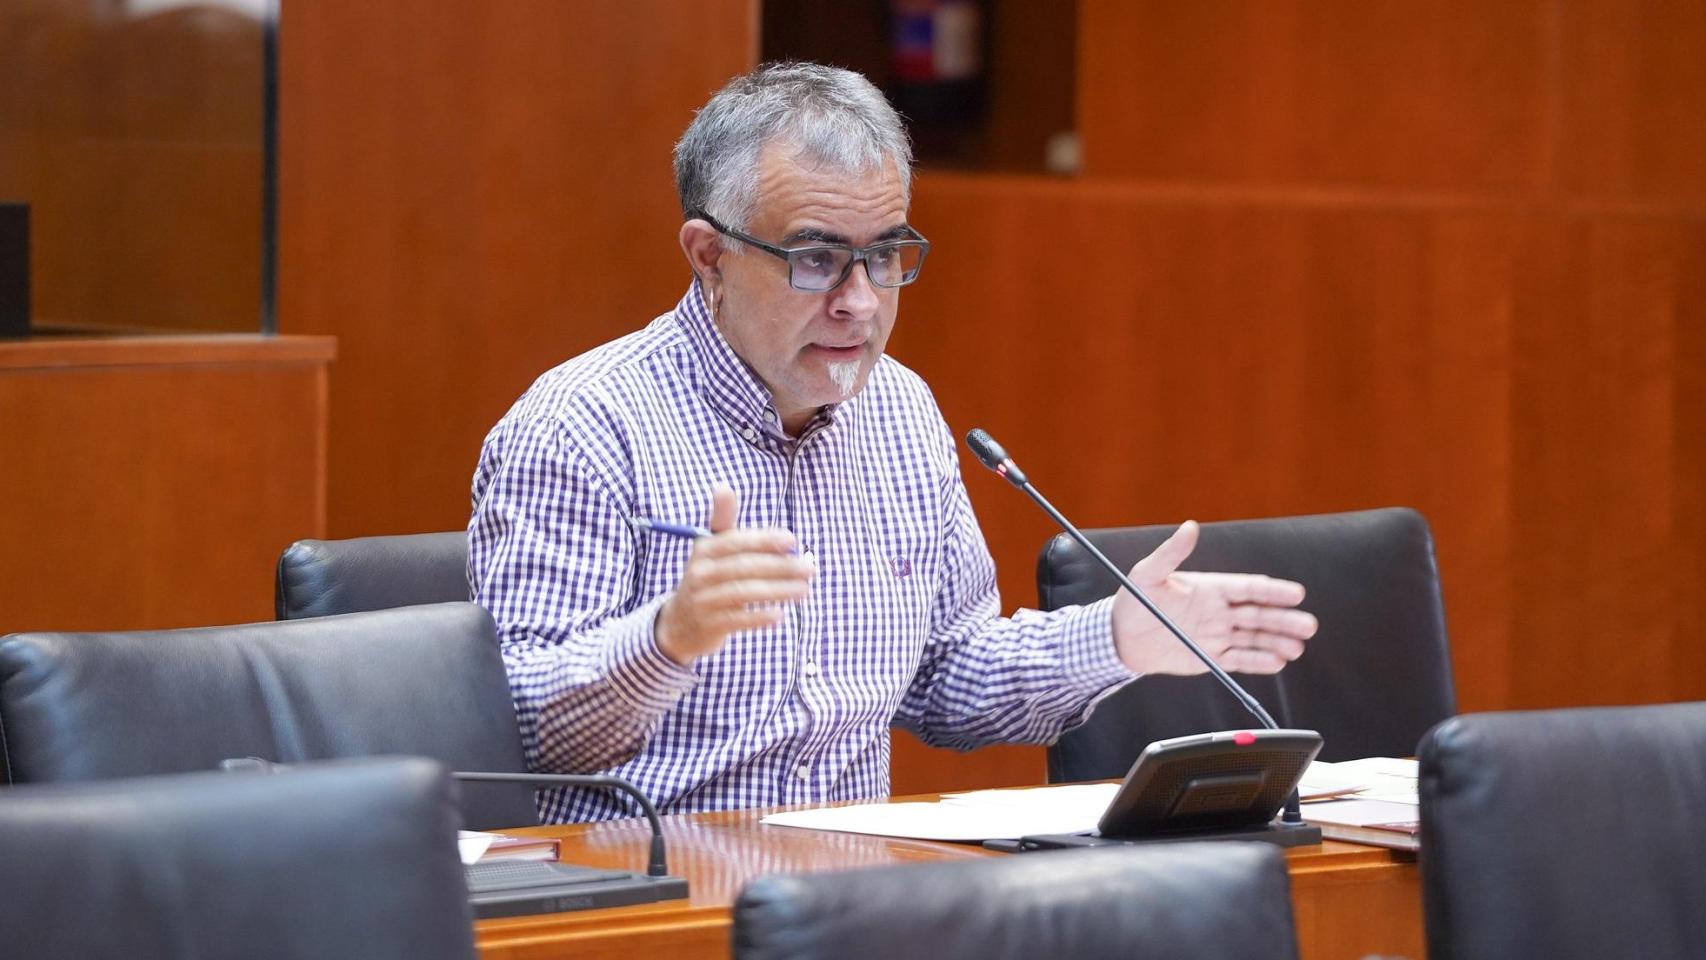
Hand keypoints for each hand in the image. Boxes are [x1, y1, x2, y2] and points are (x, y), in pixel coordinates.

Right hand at [654, 484, 813, 665]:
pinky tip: (781, 614)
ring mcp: (703, 600)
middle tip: (809, 568)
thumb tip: (722, 486)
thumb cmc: (707, 577)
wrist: (679, 623)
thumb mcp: (710, 548)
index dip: (764, 540)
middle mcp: (700, 573)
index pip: (736, 542)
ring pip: (744, 592)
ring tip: (804, 590)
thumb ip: (723, 519)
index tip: (792, 540)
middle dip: (780, 567)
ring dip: (777, 591)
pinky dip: (759, 616)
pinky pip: (738, 619)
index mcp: (704, 549)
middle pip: (744, 567)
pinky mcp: (709, 625)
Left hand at [1111, 521, 1316, 674]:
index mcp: (1211, 588)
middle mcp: (1220, 611)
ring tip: (1298, 649)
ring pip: (1255, 638)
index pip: (1249, 588)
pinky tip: (1278, 663)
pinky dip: (1258, 662)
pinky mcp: (1211, 658)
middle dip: (1284, 620)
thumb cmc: (1135, 601)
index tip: (1296, 593)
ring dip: (1278, 642)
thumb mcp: (1149, 574)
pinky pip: (1240, 660)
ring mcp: (1217, 635)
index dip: (1273, 591)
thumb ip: (1171, 553)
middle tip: (1309, 626)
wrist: (1120, 638)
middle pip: (1259, 615)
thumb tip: (1190, 526)